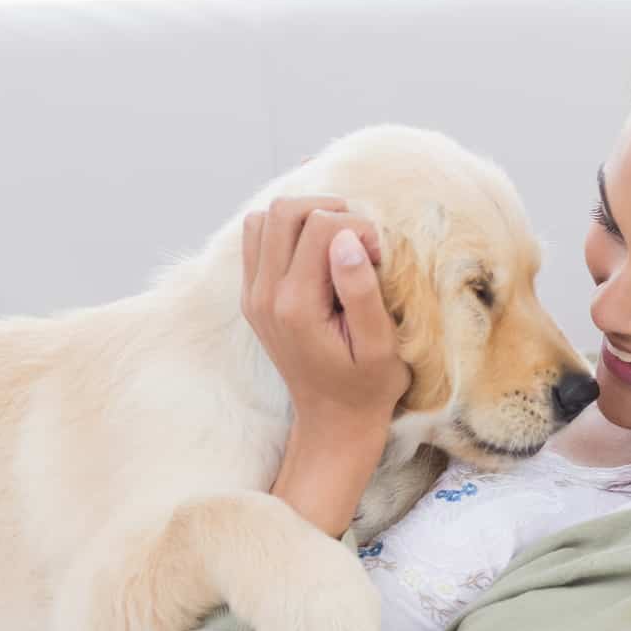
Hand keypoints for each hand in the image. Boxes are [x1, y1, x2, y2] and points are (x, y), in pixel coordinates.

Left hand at [242, 197, 410, 535]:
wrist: (333, 419)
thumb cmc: (367, 386)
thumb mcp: (379, 344)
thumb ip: (361, 290)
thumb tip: (346, 239)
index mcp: (296, 306)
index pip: (321, 225)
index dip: (359, 229)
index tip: (379, 258)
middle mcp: (264, 296)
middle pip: (284, 210)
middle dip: (329, 213)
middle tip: (359, 244)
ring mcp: (252, 295)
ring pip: (264, 218)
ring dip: (305, 219)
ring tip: (337, 245)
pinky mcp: (251, 295)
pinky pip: (257, 239)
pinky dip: (286, 233)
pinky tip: (315, 255)